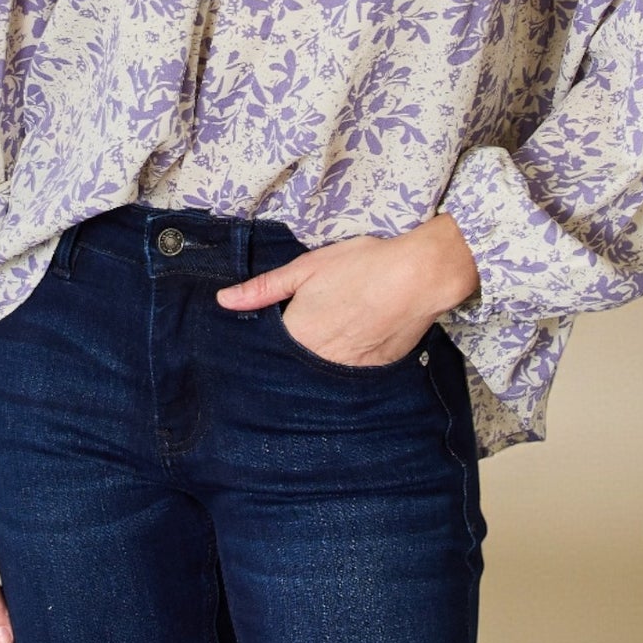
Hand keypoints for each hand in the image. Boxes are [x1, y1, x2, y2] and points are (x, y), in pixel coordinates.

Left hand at [214, 213, 480, 367]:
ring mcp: (348, 370)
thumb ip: (263, 289)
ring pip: (320, 375)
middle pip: (293, 367)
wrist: (418, 276)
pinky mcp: (374, 372)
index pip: (268, 353)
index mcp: (297, 335)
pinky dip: (344, 366)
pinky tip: (350, 347)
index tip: (262, 341)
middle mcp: (319, 360)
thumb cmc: (361, 265)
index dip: (264, 346)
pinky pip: (349, 377)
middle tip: (300, 336)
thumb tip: (223, 301)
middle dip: (289, 358)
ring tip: (325, 343)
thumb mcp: (306, 268)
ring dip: (316, 365)